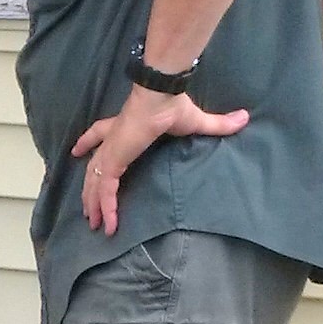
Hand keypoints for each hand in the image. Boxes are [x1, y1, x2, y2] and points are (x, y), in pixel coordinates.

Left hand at [71, 87, 249, 232]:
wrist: (160, 98)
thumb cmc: (173, 107)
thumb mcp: (197, 121)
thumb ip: (217, 124)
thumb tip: (244, 118)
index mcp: (124, 127)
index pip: (100, 133)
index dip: (88, 141)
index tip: (78, 150)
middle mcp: (112, 140)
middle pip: (93, 166)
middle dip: (88, 188)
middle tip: (87, 207)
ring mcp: (110, 152)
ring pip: (94, 183)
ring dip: (94, 204)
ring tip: (94, 224)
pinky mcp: (113, 161)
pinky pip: (105, 191)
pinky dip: (106, 208)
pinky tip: (107, 225)